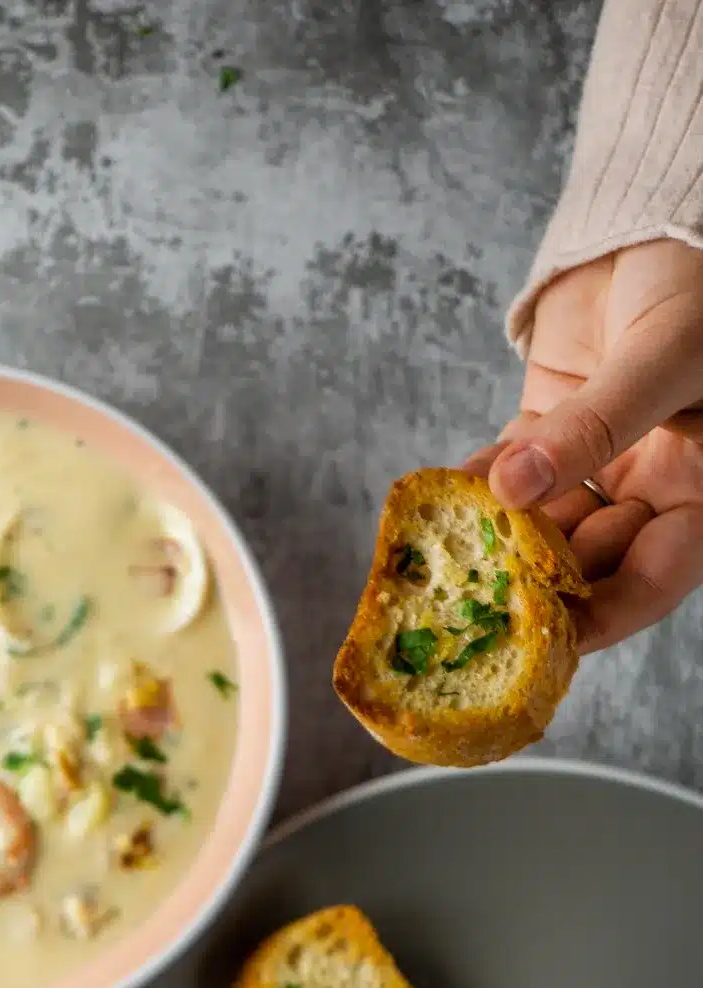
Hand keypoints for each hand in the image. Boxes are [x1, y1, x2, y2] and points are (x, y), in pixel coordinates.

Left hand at [465, 239, 702, 652]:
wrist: (665, 212)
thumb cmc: (698, 281)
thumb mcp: (663, 354)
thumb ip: (595, 425)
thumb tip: (517, 490)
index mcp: (702, 487)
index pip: (656, 575)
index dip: (605, 615)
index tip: (547, 639)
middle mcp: (653, 486)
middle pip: (589, 561)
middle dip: (533, 583)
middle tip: (474, 603)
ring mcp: (598, 461)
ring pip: (542, 523)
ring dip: (496, 539)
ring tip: (449, 557)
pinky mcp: (550, 429)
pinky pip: (511, 472)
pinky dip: (478, 487)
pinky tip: (446, 500)